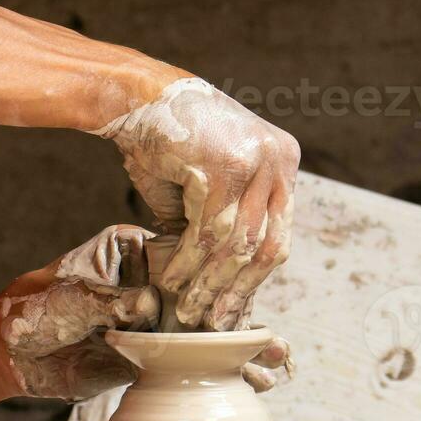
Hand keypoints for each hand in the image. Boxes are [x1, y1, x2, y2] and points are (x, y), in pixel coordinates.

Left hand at [0, 225, 295, 400]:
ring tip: (276, 361)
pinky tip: (253, 383)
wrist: (6, 354)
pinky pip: (191, 366)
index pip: (185, 256)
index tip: (244, 286)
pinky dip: (221, 375)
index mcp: (134, 253)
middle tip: (274, 332)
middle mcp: (152, 284)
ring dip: (241, 348)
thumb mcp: (72, 299)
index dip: (215, 271)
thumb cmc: (32, 310)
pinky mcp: (149, 359)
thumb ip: (112, 299)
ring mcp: (154, 323)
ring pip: (206, 333)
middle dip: (242, 313)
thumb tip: (150, 303)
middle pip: (206, 295)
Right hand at [92, 78, 298, 331]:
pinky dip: (189, 262)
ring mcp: (255, 162)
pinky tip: (173, 280)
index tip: (234, 309)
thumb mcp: (209, 186)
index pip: (279, 234)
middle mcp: (278, 161)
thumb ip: (222, 225)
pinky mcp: (224, 168)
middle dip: (238, 290)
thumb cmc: (168, 142)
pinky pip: (208, 232)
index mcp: (284, 162)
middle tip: (217, 322)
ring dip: (209, 283)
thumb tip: (222, 281)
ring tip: (189, 309)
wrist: (137, 98)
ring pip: (237, 245)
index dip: (255, 279)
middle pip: (266, 245)